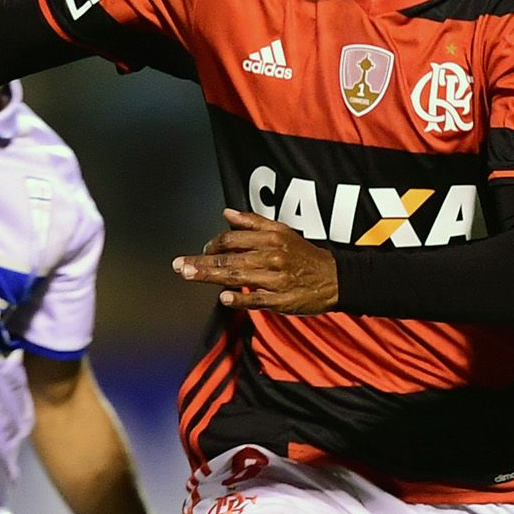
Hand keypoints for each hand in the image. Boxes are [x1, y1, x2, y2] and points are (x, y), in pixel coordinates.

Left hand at [173, 209, 339, 314]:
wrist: (334, 278)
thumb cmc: (303, 254)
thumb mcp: (282, 231)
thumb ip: (253, 222)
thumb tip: (226, 213)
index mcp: (271, 237)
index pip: (232, 238)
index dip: (213, 244)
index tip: (203, 251)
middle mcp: (271, 256)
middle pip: (229, 258)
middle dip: (201, 262)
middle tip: (179, 266)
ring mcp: (276, 279)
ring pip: (238, 277)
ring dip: (210, 276)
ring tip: (189, 275)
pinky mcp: (281, 300)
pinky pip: (257, 300)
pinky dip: (240, 299)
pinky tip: (224, 298)